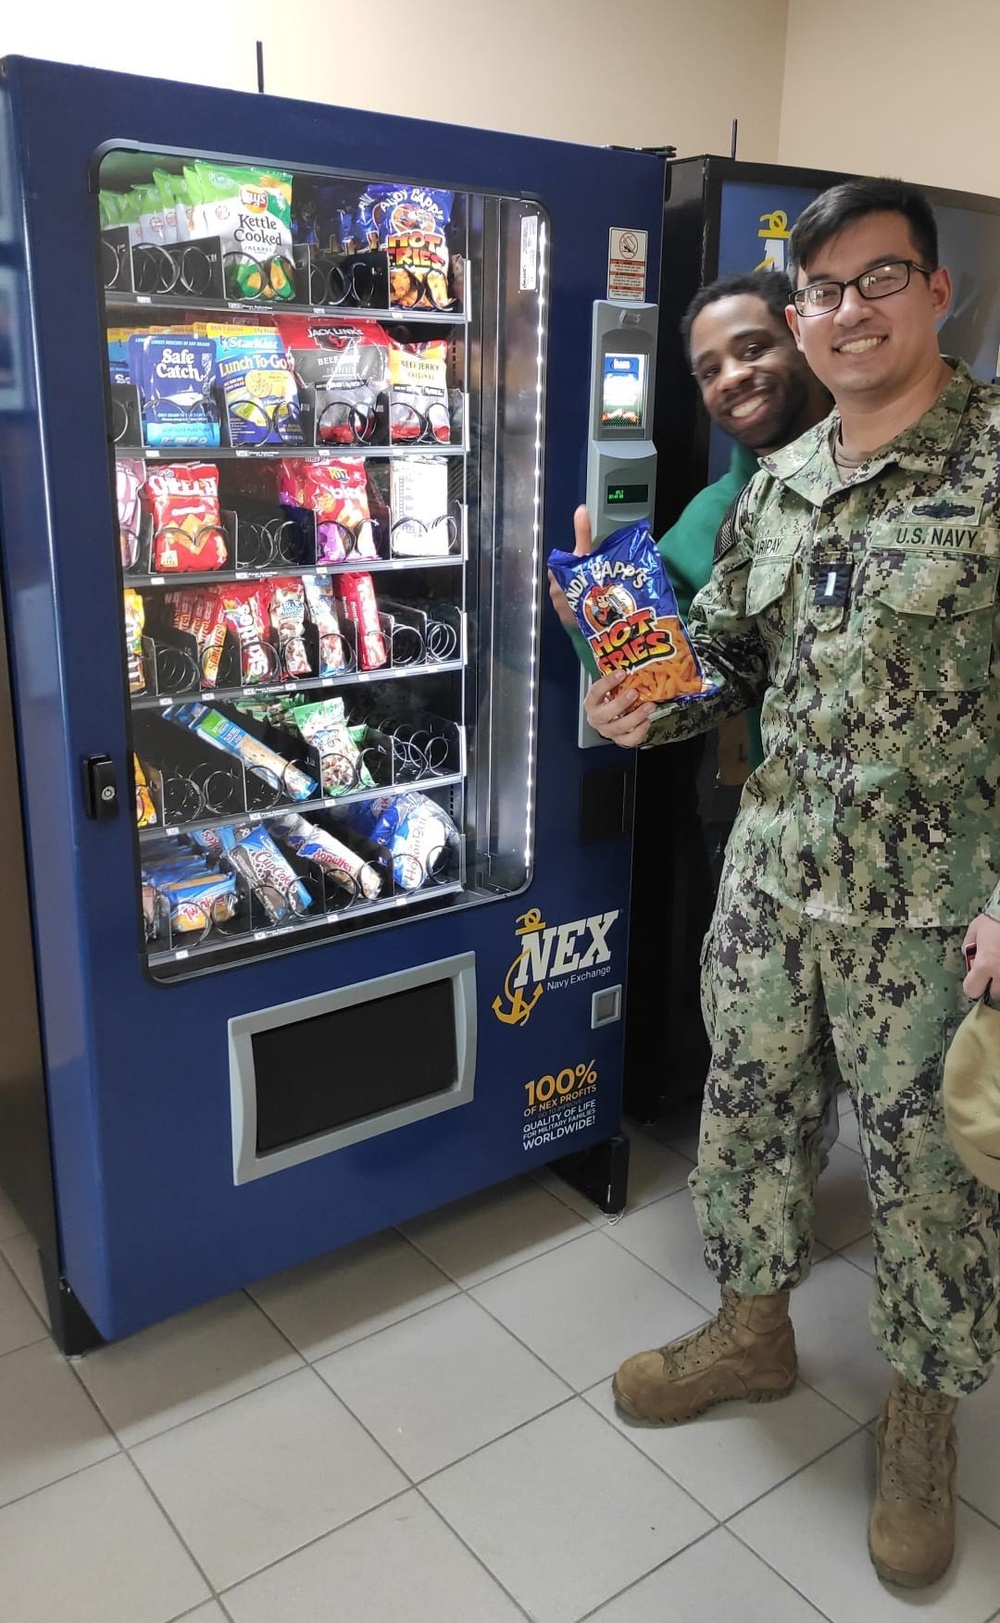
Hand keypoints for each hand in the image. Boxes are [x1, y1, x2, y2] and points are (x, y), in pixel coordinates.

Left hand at [547, 505, 593, 628]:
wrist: (597, 621)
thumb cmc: (588, 585)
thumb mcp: (586, 554)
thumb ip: (582, 532)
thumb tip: (581, 509)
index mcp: (555, 573)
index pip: (562, 563)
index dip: (576, 564)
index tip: (587, 566)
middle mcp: (554, 590)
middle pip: (567, 579)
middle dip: (578, 579)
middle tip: (594, 580)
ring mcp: (560, 607)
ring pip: (570, 596)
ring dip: (581, 595)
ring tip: (596, 595)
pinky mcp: (567, 621)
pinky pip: (573, 611)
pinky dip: (581, 609)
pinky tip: (592, 608)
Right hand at [583, 668, 654, 747]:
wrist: (609, 718)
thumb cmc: (610, 699)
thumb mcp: (610, 688)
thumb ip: (618, 679)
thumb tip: (634, 657)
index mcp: (591, 703)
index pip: (596, 692)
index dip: (608, 682)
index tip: (622, 672)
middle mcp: (597, 718)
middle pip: (606, 714)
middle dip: (621, 703)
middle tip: (634, 692)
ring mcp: (608, 731)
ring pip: (620, 727)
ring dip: (636, 716)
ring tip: (649, 706)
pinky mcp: (619, 739)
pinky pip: (629, 740)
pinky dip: (639, 732)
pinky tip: (647, 721)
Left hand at [962, 914, 999, 1001]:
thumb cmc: (995, 917)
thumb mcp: (975, 929)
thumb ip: (969, 945)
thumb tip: (970, 955)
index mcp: (985, 965)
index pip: (972, 990)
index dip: (972, 985)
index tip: (975, 979)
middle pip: (995, 993)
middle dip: (992, 984)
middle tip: (993, 969)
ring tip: (999, 962)